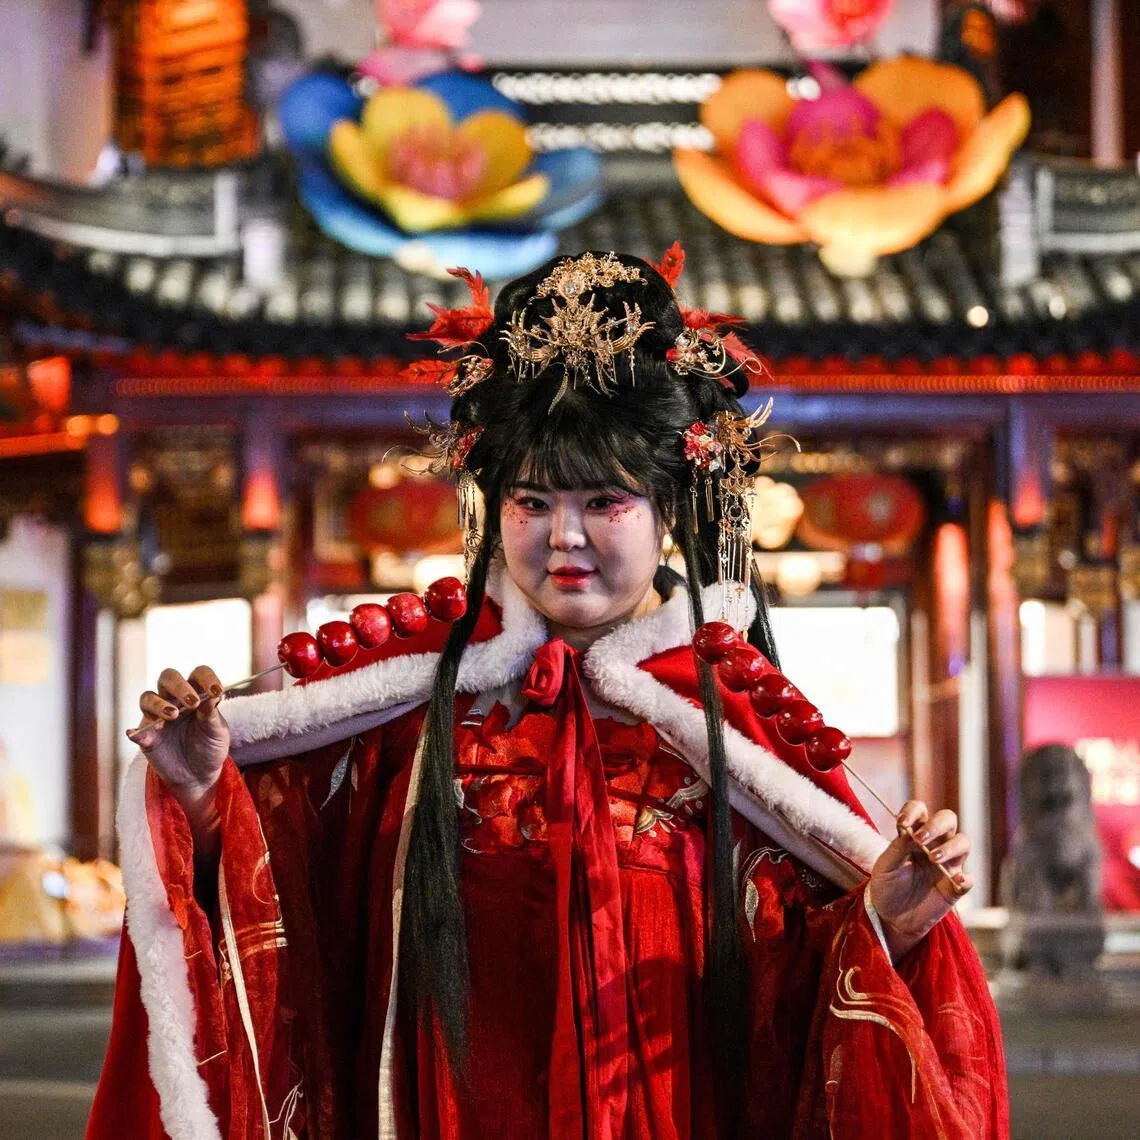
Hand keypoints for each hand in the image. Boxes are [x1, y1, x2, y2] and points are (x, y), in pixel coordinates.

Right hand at [127, 666, 229, 852]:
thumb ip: (213, 714)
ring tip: (173, 715)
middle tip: (192, 703)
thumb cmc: (211, 747)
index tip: (216, 691)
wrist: (200, 775)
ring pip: (148, 697)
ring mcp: (157, 716)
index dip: (207, 677)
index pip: (198, 674)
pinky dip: (135, 731)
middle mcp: (174, 699)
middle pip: (168, 677)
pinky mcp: (146, 737)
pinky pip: (136, 730)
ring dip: (159, 704)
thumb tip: (212, 695)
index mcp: (197, 693)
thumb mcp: (218, 732)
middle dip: (179, 686)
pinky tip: (137, 734)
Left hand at [868, 800, 971, 960]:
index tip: (902, 822)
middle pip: (948, 819)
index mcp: (913, 835)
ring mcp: (947, 865)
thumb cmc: (886, 887)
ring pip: (963, 842)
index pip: (920, 810)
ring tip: (933, 858)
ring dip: (951, 846)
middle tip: (920, 839)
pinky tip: (956, 881)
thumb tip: (910, 832)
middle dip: (937, 824)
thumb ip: (897, 849)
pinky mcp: (955, 888)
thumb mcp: (884, 867)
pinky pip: (969, 879)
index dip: (914, 810)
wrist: (891, 918)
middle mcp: (934, 844)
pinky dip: (966, 878)